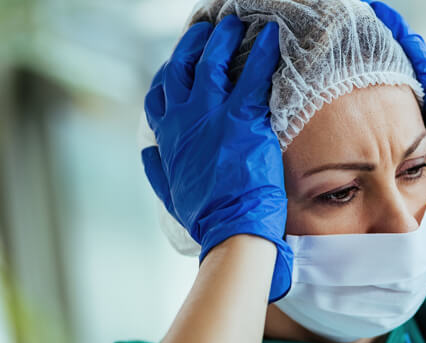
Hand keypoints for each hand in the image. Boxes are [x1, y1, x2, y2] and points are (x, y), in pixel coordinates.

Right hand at [142, 15, 291, 302]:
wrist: (232, 226)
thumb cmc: (205, 215)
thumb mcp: (169, 192)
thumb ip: (156, 167)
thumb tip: (146, 150)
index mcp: (167, 135)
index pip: (159, 92)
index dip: (167, 71)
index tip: (175, 61)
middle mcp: (185, 118)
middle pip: (182, 67)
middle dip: (193, 43)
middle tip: (206, 28)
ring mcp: (213, 115)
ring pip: (212, 63)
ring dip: (223, 38)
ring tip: (234, 24)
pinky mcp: (243, 117)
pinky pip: (252, 74)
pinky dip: (261, 52)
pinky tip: (269, 38)